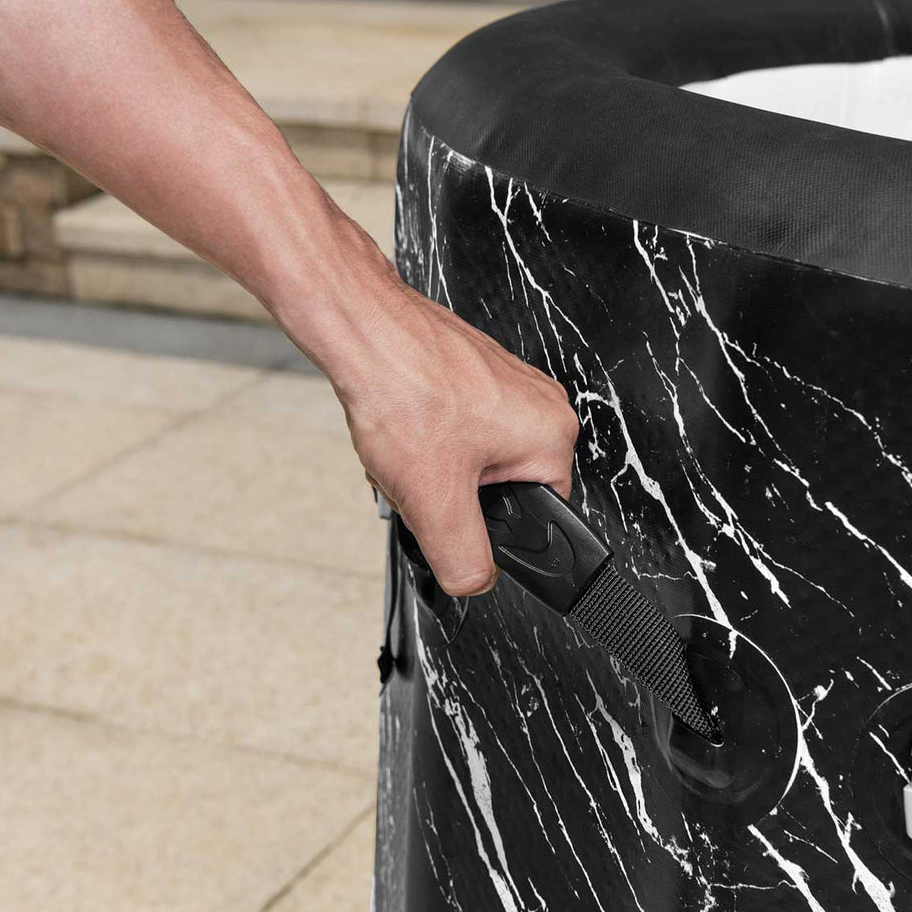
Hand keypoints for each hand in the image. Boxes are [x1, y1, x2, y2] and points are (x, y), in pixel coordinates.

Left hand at [319, 267, 579, 595]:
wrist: (359, 327)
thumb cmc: (403, 388)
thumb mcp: (435, 501)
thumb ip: (463, 559)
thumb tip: (475, 584)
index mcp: (552, 435)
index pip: (540, 516)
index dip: (486, 529)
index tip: (450, 513)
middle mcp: (539, 402)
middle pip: (499, 487)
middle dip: (450, 494)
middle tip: (419, 478)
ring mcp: (506, 381)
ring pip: (470, 458)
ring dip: (430, 466)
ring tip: (404, 449)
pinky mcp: (471, 370)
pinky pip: (453, 426)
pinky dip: (422, 436)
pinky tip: (398, 428)